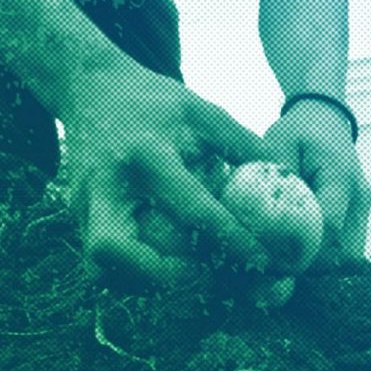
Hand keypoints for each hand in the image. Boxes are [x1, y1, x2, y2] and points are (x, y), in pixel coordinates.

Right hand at [61, 64, 269, 289]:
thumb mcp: (204, 112)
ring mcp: (84, 204)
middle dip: (160, 274)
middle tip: (202, 275)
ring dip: (145, 282)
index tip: (263, 260)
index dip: (231, 239)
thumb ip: (246, 145)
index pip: (192, 208)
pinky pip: (101, 264)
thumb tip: (292, 181)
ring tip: (188, 276)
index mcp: (147, 154)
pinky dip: (133, 275)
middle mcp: (106, 185)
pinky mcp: (79, 217)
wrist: (91, 88)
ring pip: (100, 267)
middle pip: (112, 249)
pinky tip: (166, 268)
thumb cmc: (157, 103)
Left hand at [264, 99, 370, 269]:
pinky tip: (299, 248)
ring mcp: (363, 209)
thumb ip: (274, 178)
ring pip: (350, 256)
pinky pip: (347, 247)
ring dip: (321, 263)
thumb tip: (259, 217)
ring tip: (287, 258)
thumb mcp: (279, 143)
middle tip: (279, 264)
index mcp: (340, 178)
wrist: (327, 118)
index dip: (302, 251)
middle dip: (314, 265)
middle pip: (346, 253)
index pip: (329, 228)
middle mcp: (359, 198)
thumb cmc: (300, 129)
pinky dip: (325, 254)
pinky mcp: (359, 215)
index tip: (272, 259)